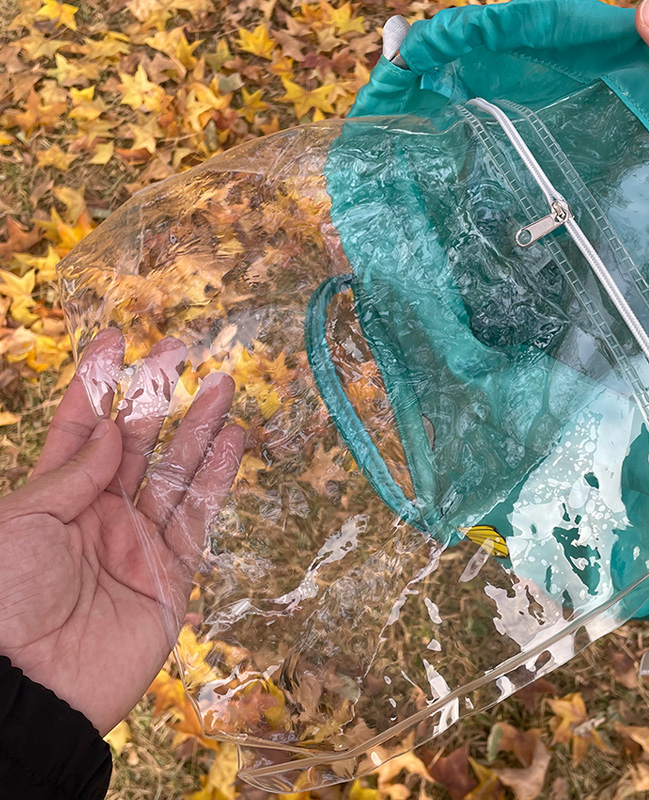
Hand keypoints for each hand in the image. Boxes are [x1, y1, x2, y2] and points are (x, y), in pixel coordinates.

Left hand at [0, 329, 244, 734]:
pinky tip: (232, 442)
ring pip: (176, 472)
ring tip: (222, 386)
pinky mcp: (173, 574)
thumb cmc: (6, 602)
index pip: (81, 428)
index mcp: (54, 499)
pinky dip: (217, 477)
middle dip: (157, 395)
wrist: (32, 691)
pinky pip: (199, 516)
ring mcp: (138, 543)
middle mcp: (99, 514)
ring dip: (200, 428)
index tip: (119, 343)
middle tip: (180, 351)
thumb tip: (111, 431)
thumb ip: (73, 473)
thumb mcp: (21, 523)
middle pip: (135, 442)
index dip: (99, 384)